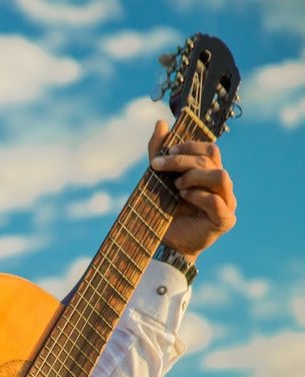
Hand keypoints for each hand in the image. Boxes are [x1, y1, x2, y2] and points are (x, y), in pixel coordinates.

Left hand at [148, 120, 236, 259]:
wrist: (163, 245)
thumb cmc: (162, 212)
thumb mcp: (156, 179)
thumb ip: (158, 153)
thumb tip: (160, 123)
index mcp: (209, 174)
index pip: (210, 149)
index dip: (189, 145)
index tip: (166, 151)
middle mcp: (222, 186)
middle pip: (212, 159)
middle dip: (182, 159)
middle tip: (159, 166)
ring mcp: (227, 202)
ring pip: (221, 176)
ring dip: (194, 177)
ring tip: (177, 186)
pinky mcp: (225, 220)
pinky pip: (217, 201)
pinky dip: (198, 196)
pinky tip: (183, 198)